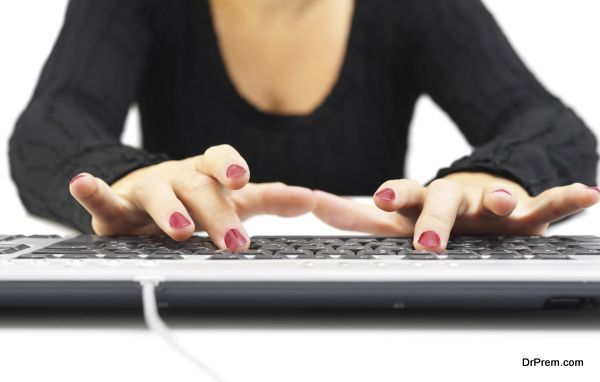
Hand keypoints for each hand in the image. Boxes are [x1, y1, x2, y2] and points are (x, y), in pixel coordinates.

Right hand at [68, 144, 315, 249]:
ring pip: (157, 193)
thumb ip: (269, 198)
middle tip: (234, 241)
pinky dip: (92, 191)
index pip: (220, 161)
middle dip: (216, 212)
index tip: (243, 179)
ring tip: (181, 230)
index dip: (231, 166)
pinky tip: (82, 183)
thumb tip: (310, 198)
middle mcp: (178, 177)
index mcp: (206, 173)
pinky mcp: (116, 208)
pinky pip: (103, 198)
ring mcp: (147, 190)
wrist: (144, 196)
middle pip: (197, 186)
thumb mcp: (233, 199)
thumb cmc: (195, 200)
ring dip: (169, 210)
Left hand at [312, 172, 599, 251]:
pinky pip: (548, 201)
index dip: (388, 198)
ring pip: (496, 198)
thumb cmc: (436, 210)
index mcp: (421, 203)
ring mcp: (489, 201)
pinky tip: (588, 194)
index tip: (373, 201)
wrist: (482, 187)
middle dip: (437, 219)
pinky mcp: (525, 207)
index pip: (401, 197)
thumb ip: (357, 217)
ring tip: (504, 205)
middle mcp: (454, 198)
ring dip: (501, 199)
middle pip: (443, 201)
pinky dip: (566, 197)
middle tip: (430, 241)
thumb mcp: (401, 216)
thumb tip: (314, 208)